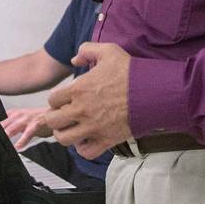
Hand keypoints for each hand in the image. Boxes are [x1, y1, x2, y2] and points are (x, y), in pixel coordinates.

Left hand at [1, 106, 52, 149]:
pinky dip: (22, 140)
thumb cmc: (37, 119)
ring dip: (7, 135)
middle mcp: (18, 114)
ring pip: (13, 127)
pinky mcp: (36, 123)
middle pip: (4, 124)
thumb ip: (12, 127)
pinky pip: (27, 133)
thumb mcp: (21, 121)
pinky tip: (19, 147)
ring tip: (3, 144)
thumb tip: (3, 136)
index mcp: (13, 113)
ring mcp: (27, 119)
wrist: (53, 113)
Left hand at [45, 42, 132, 158]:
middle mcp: (81, 110)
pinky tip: (87, 140)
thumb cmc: (130, 72)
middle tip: (63, 116)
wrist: (152, 92)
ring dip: (64, 134)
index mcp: (78, 89)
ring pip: (64, 139)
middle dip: (54, 118)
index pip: (52, 100)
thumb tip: (74, 60)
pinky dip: (83, 149)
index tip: (64, 100)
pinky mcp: (106, 140)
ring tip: (71, 129)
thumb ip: (86, 50)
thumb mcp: (107, 51)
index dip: (56, 100)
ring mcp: (93, 127)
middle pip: (52, 121)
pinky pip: (86, 153)